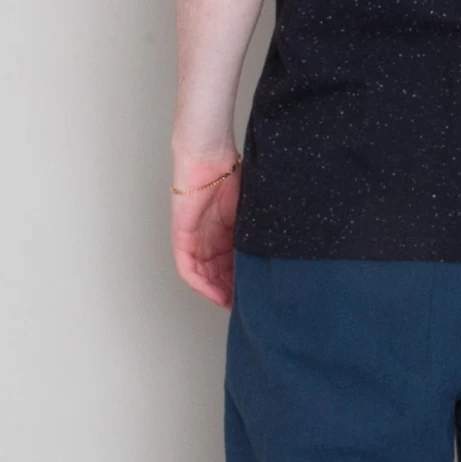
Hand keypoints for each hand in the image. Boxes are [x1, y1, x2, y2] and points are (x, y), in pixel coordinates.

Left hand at [170, 148, 240, 307]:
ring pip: (205, 275)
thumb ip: (256, 229)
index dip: (243, 280)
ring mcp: (195, 239)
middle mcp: (209, 238)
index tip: (256, 293)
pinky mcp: (182, 238)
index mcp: (226, 230)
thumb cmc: (231, 173)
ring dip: (218, 291)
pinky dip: (202, 284)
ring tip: (234, 304)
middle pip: (218, 273)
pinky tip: (215, 294)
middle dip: (232, 291)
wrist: (209, 156)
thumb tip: (277, 250)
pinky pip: (189, 269)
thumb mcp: (250, 209)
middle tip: (247, 305)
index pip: (233, 263)